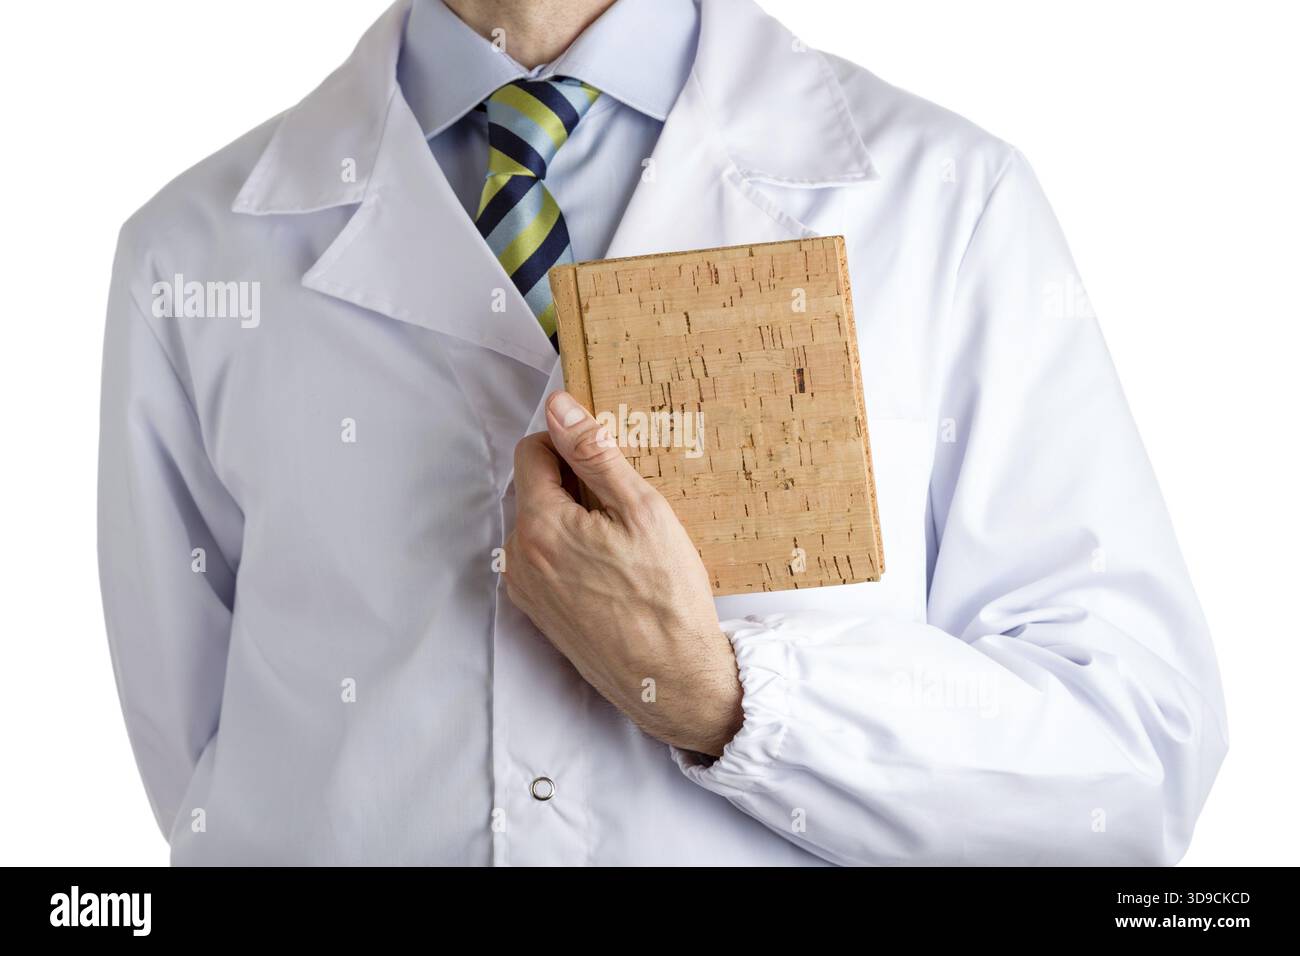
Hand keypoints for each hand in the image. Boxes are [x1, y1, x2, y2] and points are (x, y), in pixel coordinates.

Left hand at [504, 391, 742, 756]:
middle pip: (534, 488)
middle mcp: (518, 557)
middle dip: (573, 483)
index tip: (605, 457)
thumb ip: (594, 453)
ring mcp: (525, 589)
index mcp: (539, 526)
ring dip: (573, 519)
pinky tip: (612, 571)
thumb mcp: (642, 510)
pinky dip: (571, 552)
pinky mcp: (538, 612)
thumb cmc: (665, 596)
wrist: (670, 678)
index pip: (531, 451)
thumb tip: (559, 407)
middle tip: (625, 506)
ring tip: (623, 543)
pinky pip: (545, 560)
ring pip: (540, 524)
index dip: (568, 443)